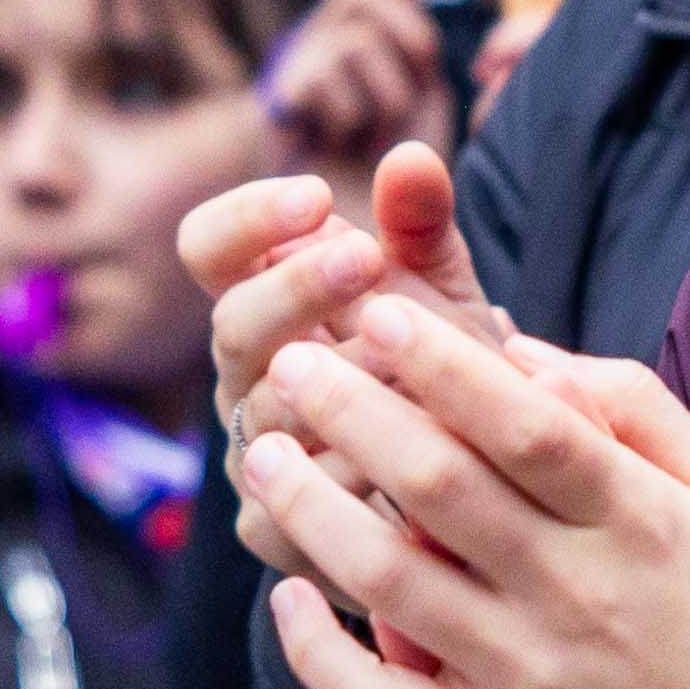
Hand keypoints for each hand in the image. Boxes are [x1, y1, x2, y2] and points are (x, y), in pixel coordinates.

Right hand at [195, 147, 508, 657]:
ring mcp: (250, 457)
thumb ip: (423, 229)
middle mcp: (243, 378)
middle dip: (298, 287)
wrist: (480, 496)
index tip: (319, 195)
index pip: (209, 250)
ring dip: (343, 384)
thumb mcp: (442, 296)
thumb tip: (412, 156)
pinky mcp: (273, 532)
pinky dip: (356, 479)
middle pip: (232, 326)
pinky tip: (412, 464)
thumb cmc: (445, 379)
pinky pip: (292, 505)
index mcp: (266, 307)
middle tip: (368, 257)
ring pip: (267, 415)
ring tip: (415, 366)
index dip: (246, 218)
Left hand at [242, 300, 689, 688]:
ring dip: (311, 510)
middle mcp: (581, 596)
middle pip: (440, 487)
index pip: (528, 425)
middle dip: (351, 411)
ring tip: (262, 457)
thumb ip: (639, 410)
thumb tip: (526, 354)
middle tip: (292, 364)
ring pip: (392, 581)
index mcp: (640, 521)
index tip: (379, 313)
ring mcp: (534, 683)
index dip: (445, 362)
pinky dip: (317, 653)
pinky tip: (286, 599)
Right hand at [263, 0, 459, 177]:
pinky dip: (352, 118)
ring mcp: (298, 65)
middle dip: (410, 34)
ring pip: (356, 39)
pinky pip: (327, 82)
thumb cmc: (394, 166)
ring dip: (388, 94)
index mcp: (361, 29)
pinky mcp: (279, 98)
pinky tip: (344, 142)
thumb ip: (408, 20)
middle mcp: (324, 37)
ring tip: (376, 135)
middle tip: (416, 92)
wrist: (361, 229)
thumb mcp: (415, 83)